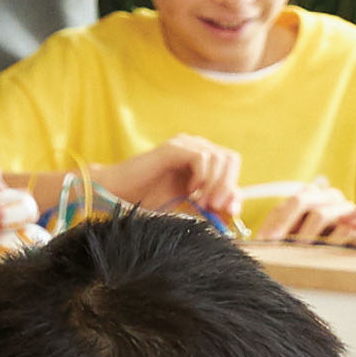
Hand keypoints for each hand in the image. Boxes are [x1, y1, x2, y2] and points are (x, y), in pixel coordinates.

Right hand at [119, 137, 244, 226]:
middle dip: (227, 186)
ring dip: (214, 185)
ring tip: (200, 203)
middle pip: (230, 158)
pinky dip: (201, 177)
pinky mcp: (174, 147)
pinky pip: (201, 157)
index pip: (231, 165)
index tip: (230, 212)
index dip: (234, 189)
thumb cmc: (151, 199)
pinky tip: (188, 190)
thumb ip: (211, 206)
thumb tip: (234, 210)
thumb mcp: (188, 206)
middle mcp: (196, 146)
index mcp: (202, 159)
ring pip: (218, 158)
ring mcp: (185, 144)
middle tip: (214, 207)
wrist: (121, 192)